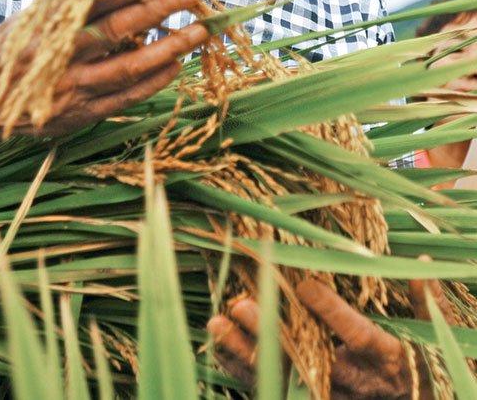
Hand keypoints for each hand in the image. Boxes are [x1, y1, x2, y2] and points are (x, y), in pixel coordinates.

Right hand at [0, 0, 207, 137]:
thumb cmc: (12, 51)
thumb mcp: (29, 17)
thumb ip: (68, 0)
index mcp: (48, 26)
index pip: (94, 1)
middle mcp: (62, 57)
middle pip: (117, 31)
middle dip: (157, 10)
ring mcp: (74, 89)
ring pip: (129, 67)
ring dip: (168, 48)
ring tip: (198, 31)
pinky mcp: (82, 114)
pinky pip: (126, 98)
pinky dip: (154, 81)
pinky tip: (176, 65)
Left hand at [208, 272, 455, 398]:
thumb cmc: (419, 361)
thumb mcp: (431, 332)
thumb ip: (424, 299)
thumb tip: (420, 261)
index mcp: (385, 358)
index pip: (358, 336)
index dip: (333, 314)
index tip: (306, 286)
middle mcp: (353, 380)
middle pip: (307, 358)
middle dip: (272, 333)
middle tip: (240, 304)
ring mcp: (328, 392)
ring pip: (282, 375)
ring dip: (246, 351)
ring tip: (217, 322)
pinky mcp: (309, 396)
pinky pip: (272, 387)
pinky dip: (242, 368)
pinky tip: (218, 344)